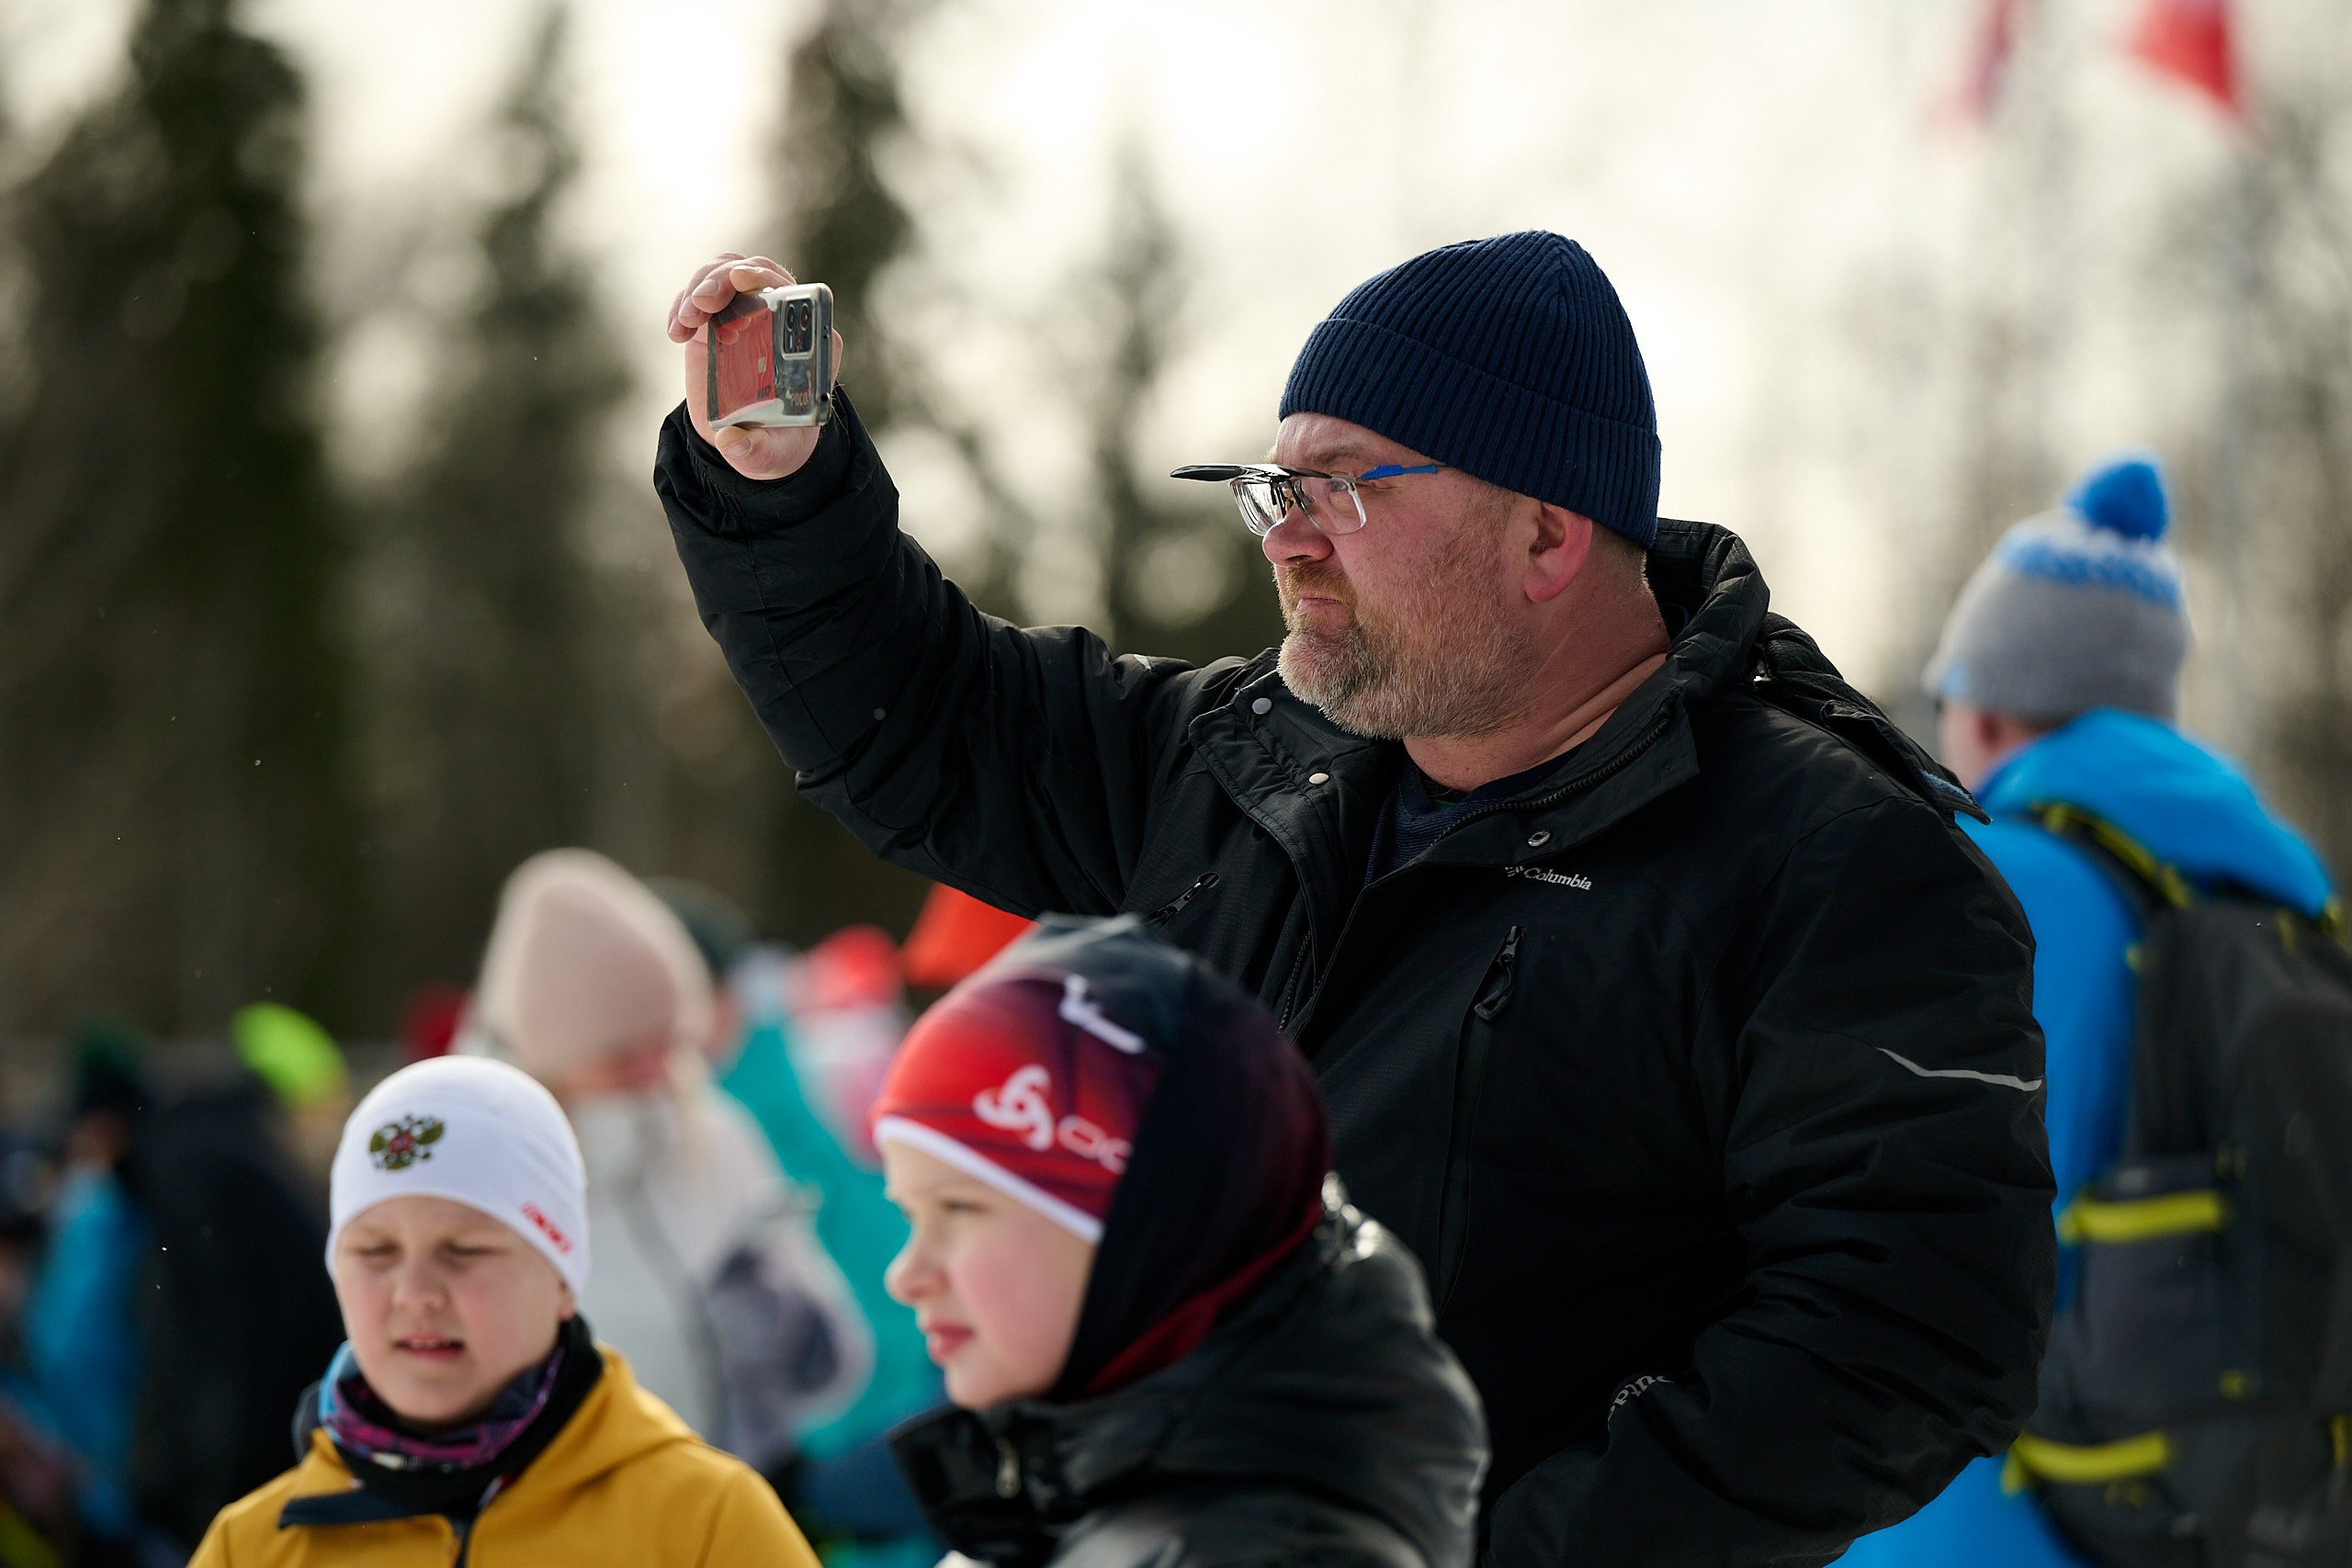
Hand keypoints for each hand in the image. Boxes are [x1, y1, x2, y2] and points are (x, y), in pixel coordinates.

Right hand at [668, 253, 847, 481]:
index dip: (775, 283)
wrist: (745, 438)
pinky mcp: (719, 317)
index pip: (801, 300)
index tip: (746, 282)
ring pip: (729, 270)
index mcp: (809, 349)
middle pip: (762, 273)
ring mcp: (749, 313)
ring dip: (703, 283)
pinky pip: (702, 289)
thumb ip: (754, 452)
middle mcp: (782, 322)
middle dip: (728, 277)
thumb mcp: (768, 456)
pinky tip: (675, 331)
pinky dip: (683, 301)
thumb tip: (732, 443)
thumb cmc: (771, 444)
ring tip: (685, 320)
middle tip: (702, 302)